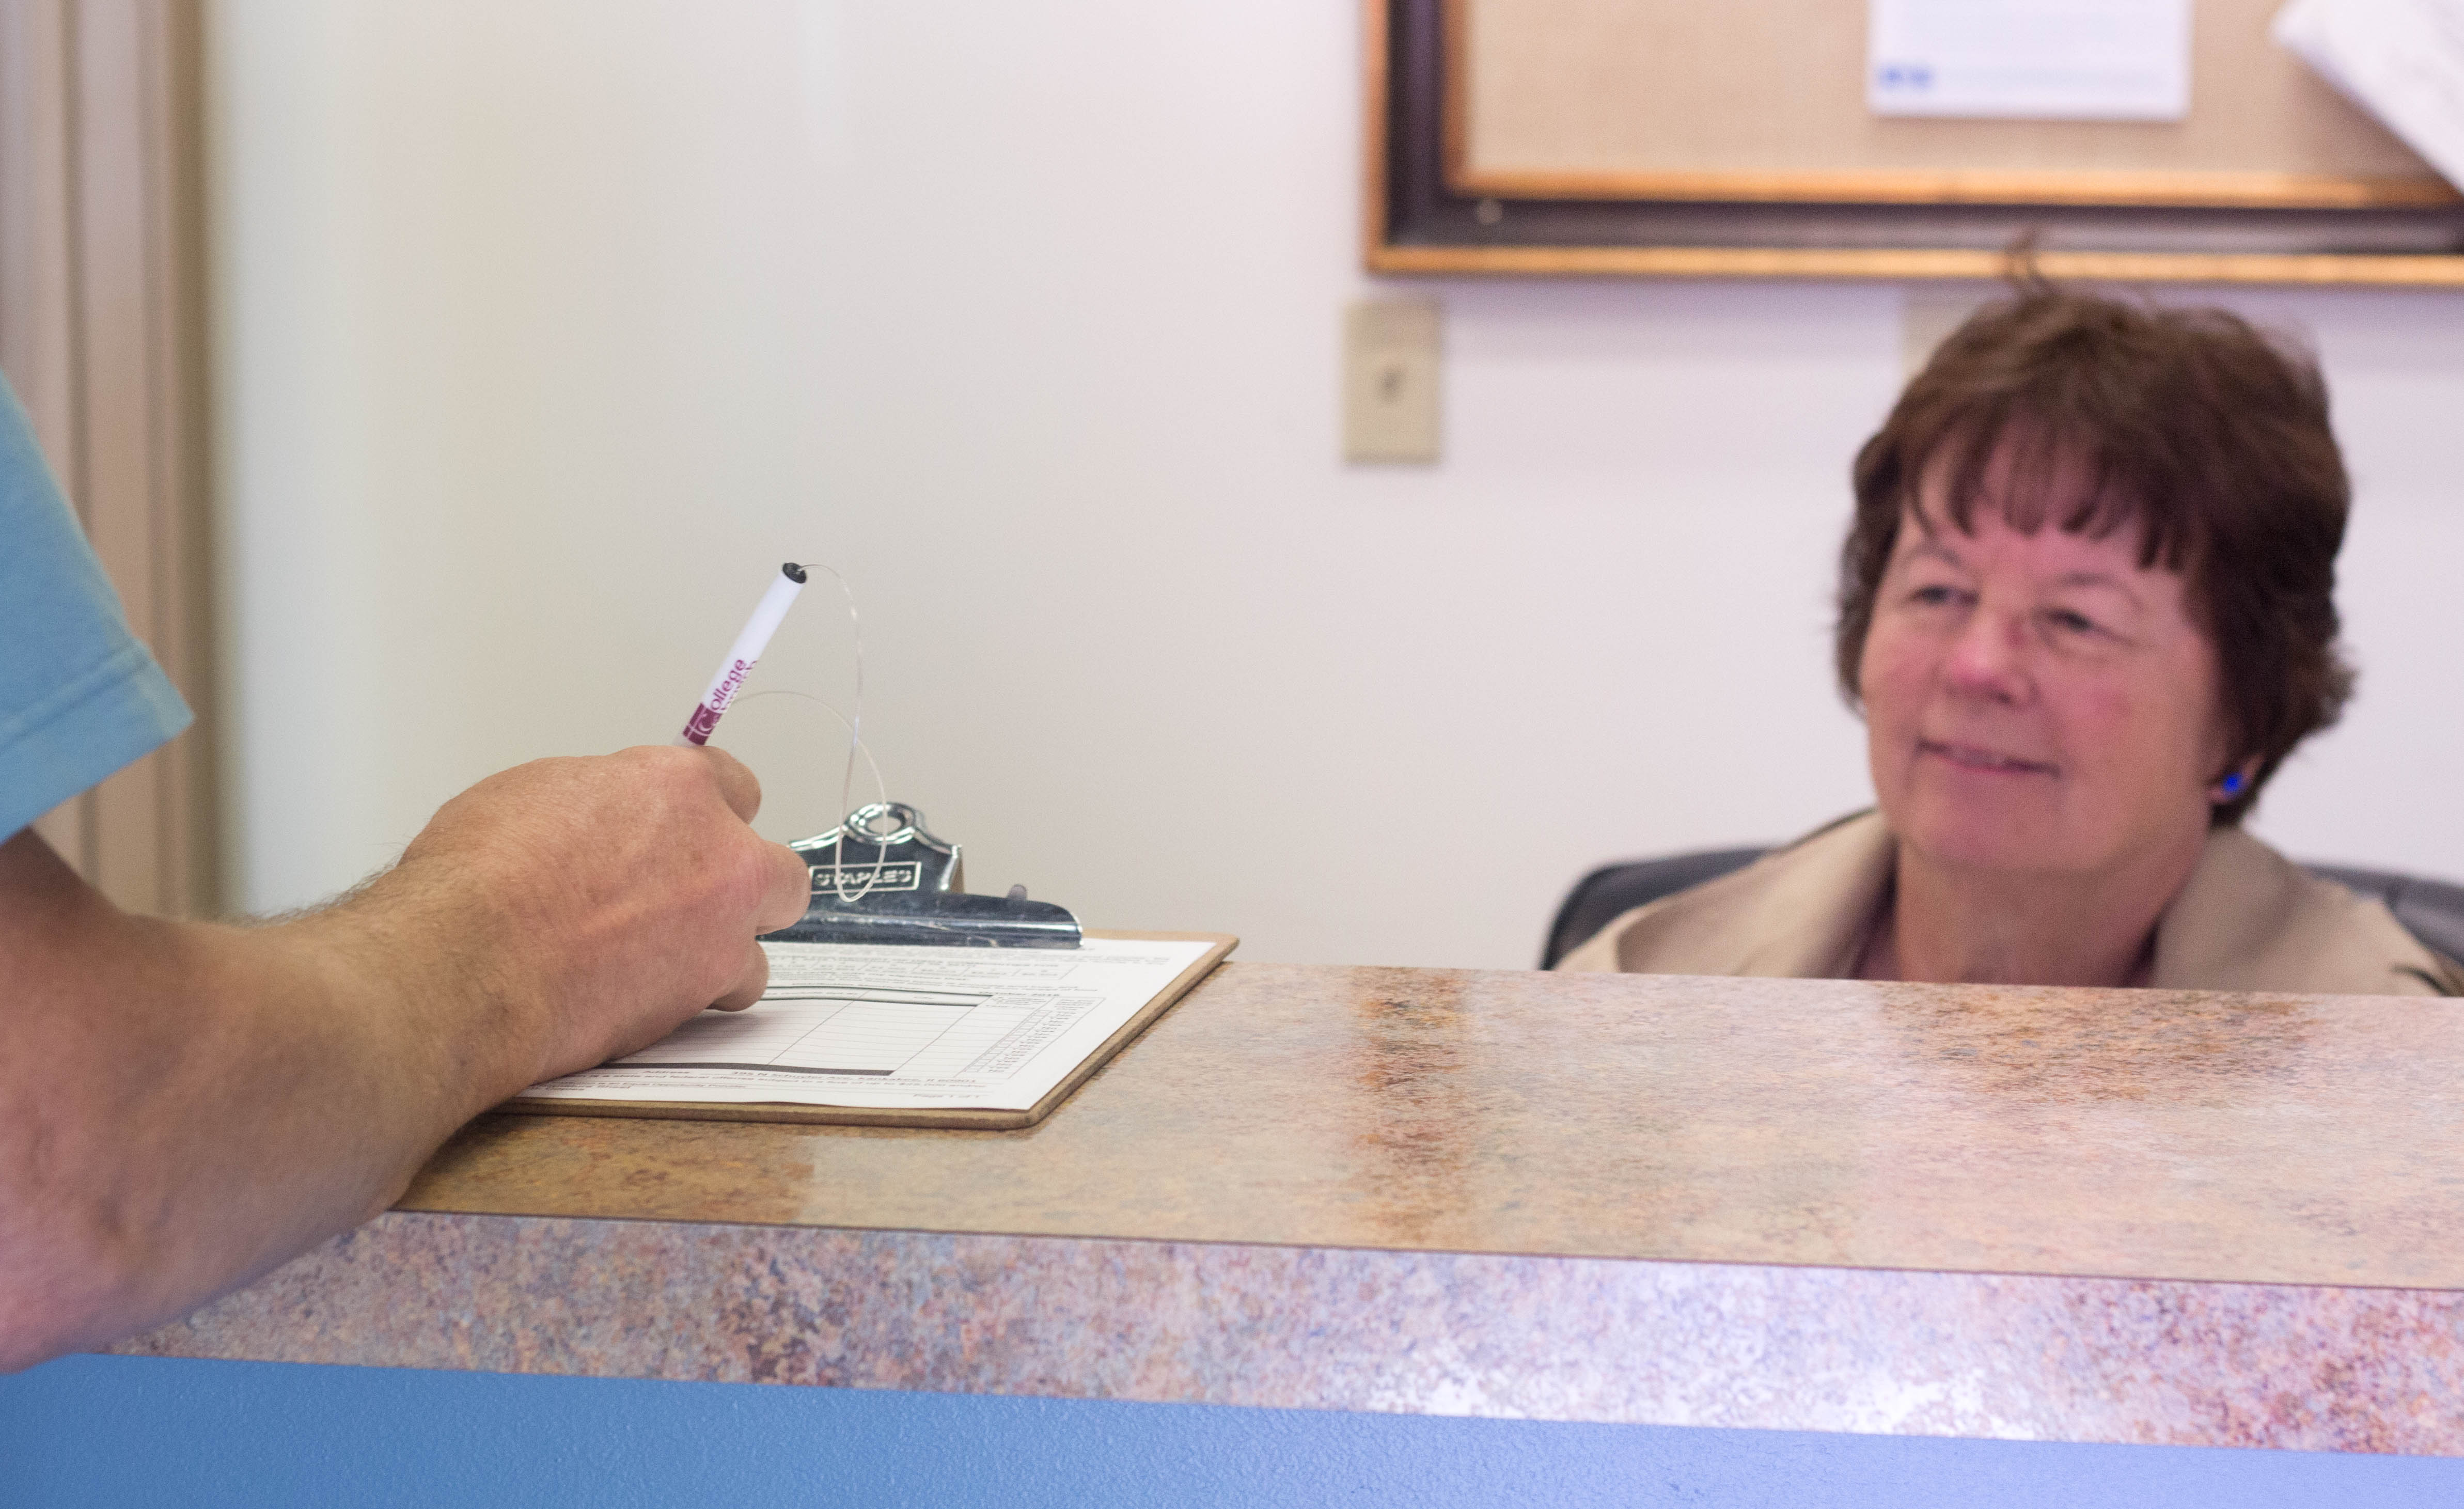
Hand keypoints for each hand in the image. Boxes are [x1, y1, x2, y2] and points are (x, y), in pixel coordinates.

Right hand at [357, 745, 812, 1088]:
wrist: (468, 962)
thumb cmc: (478, 878)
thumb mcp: (532, 797)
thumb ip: (601, 805)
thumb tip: (608, 820)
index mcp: (675, 786)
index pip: (732, 784)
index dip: (709, 813)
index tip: (692, 831)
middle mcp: (718, 853)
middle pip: (777, 870)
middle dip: (745, 888)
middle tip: (697, 904)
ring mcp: (720, 927)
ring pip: (758, 947)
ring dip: (723, 955)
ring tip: (665, 966)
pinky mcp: (703, 990)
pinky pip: (725, 996)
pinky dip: (696, 1001)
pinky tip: (650, 1000)